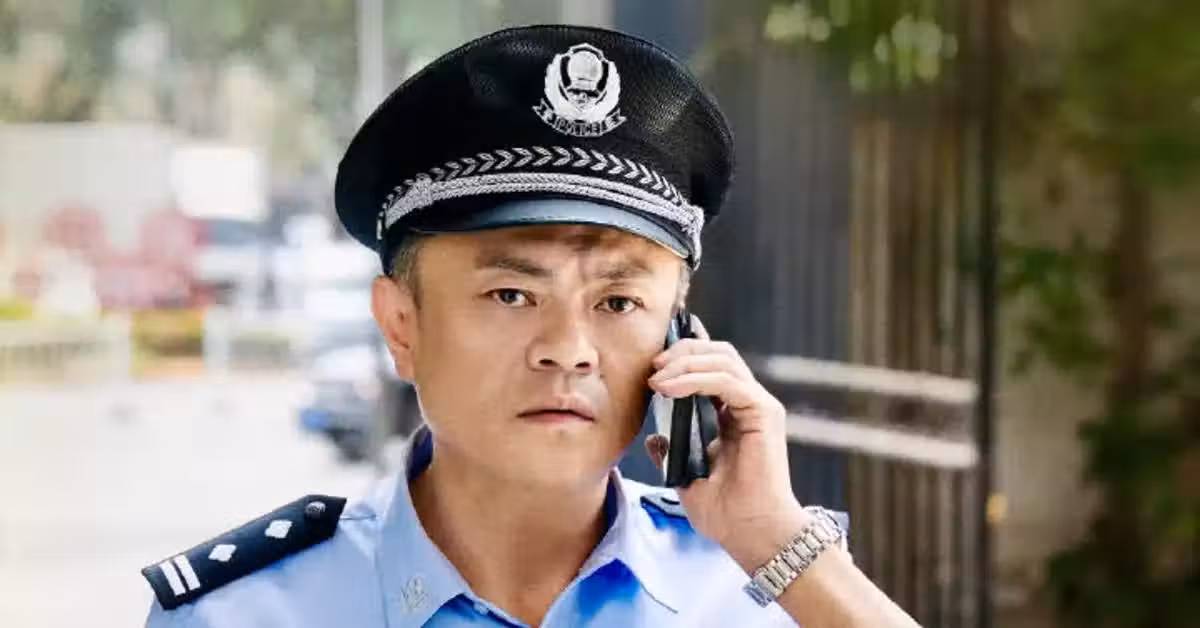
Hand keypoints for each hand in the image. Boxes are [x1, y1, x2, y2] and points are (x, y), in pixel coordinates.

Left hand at [645, 317, 809, 567]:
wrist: (751, 535)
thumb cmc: (726, 512)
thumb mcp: (687, 476)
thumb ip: (673, 452)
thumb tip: (653, 438)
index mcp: (734, 413)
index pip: (712, 366)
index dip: (683, 356)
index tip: (651, 365)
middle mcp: (749, 403)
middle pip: (718, 353)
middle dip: (682, 352)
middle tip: (651, 366)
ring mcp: (759, 406)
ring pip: (723, 360)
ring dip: (684, 364)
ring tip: (656, 379)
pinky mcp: (764, 414)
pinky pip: (727, 382)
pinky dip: (695, 379)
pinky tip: (670, 390)